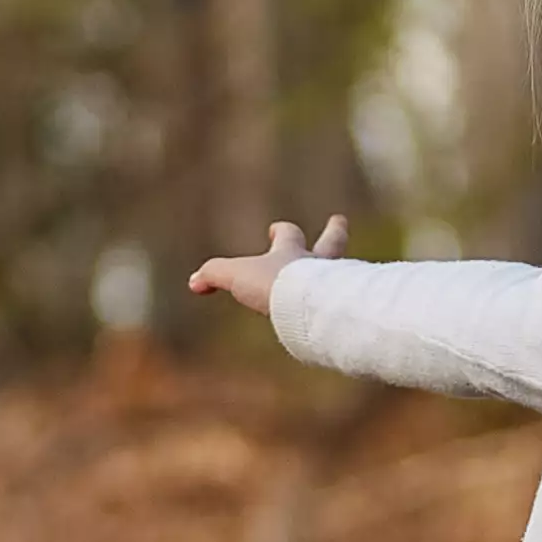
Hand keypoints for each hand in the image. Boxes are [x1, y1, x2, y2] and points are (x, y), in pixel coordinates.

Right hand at [183, 215, 349, 314]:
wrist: (309, 307)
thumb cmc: (274, 284)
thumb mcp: (236, 275)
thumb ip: (214, 274)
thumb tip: (195, 281)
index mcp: (292, 253)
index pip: (288, 234)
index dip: (280, 230)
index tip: (274, 228)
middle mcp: (319, 266)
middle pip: (332, 242)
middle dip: (334, 232)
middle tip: (339, 221)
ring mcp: (336, 286)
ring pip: (344, 271)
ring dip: (341, 272)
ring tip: (344, 277)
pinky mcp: (343, 311)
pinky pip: (346, 307)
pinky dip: (342, 309)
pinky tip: (342, 321)